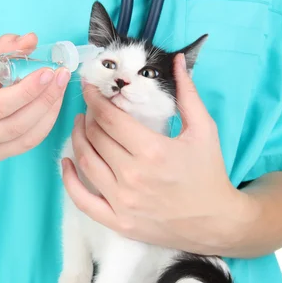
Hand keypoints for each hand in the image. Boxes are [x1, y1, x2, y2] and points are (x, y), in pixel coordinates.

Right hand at [0, 33, 70, 162]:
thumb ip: (3, 48)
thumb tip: (31, 39)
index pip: (0, 105)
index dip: (28, 91)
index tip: (49, 72)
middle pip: (16, 125)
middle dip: (45, 100)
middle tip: (61, 78)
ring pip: (26, 138)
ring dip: (49, 112)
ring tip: (60, 89)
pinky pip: (28, 144)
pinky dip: (45, 124)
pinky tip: (53, 105)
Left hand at [62, 54, 255, 253]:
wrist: (215, 222)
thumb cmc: (209, 173)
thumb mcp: (204, 129)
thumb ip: (187, 93)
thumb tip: (176, 60)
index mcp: (152, 150)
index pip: (109, 118)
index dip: (94, 99)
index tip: (89, 88)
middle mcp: (132, 176)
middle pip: (95, 137)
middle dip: (89, 116)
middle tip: (91, 107)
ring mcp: (122, 202)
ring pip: (86, 162)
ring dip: (77, 140)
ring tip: (80, 126)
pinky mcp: (118, 222)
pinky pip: (82, 200)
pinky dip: (69, 180)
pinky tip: (66, 163)